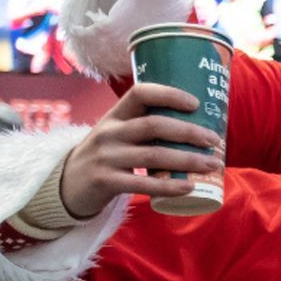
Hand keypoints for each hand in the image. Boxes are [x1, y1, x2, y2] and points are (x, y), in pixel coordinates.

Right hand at [60, 83, 221, 218]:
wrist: (66, 184)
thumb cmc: (106, 156)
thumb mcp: (117, 134)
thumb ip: (145, 127)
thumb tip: (198, 126)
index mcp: (115, 115)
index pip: (140, 93)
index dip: (170, 94)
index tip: (196, 103)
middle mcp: (109, 132)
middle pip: (154, 125)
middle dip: (189, 132)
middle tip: (214, 141)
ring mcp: (106, 157)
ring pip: (153, 156)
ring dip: (187, 160)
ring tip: (212, 164)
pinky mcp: (106, 182)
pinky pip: (142, 184)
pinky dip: (169, 186)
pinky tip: (189, 187)